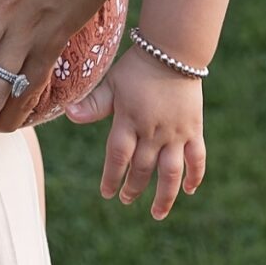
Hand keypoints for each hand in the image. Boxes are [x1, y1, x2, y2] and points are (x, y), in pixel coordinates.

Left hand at [100, 47, 205, 218]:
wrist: (173, 51)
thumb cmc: (136, 68)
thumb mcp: (111, 84)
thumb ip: (93, 104)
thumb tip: (68, 114)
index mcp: (129, 121)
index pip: (118, 158)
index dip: (112, 177)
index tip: (107, 193)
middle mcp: (152, 132)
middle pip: (142, 170)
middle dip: (133, 189)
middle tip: (125, 200)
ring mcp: (175, 133)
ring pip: (171, 173)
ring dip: (164, 196)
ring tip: (156, 213)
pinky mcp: (194, 130)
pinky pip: (197, 158)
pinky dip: (194, 176)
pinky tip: (188, 191)